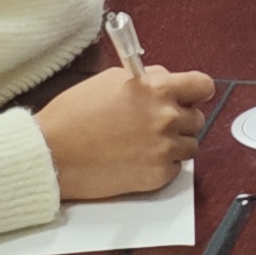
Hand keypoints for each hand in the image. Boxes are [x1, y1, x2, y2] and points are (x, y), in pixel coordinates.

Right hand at [36, 60, 215, 199]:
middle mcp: (166, 118)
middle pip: (197, 117)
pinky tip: (136, 158)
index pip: (202, 86)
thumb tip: (166, 80)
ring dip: (174, 143)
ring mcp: (164, 149)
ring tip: (143, 142)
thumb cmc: (74, 115)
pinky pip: (175, 168)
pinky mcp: (158, 175)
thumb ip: (147, 78)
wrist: (53, 154)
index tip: (190, 95)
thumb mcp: (111, 80)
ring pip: (190, 145)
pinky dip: (161, 164)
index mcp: (157, 89)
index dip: (196, 91)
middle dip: (179, 118)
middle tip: (154, 121)